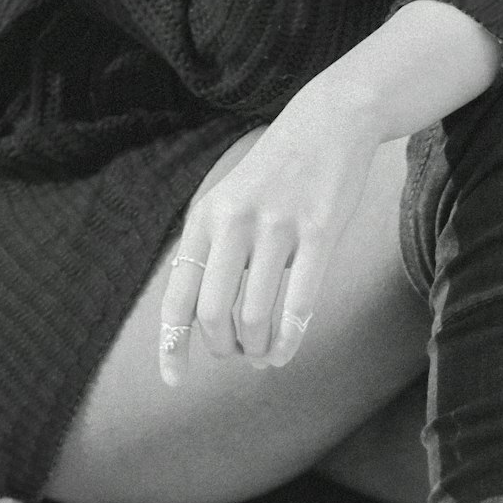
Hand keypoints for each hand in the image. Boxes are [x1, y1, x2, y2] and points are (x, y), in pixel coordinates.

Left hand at [157, 92, 379, 386]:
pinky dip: (290, 338)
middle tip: (238, 353)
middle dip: (223, 347)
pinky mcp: (319, 231)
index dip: (173, 344)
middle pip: (213, 312)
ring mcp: (277, 226)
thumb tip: (198, 317)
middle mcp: (233, 222)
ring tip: (264, 353)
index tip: (174, 381)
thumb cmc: (276, 171)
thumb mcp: (228, 199)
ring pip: (255, 314)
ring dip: (258, 347)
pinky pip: (299, 302)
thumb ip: (211, 249)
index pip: (178, 295)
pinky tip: (287, 348)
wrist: (329, 121)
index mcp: (205, 217)